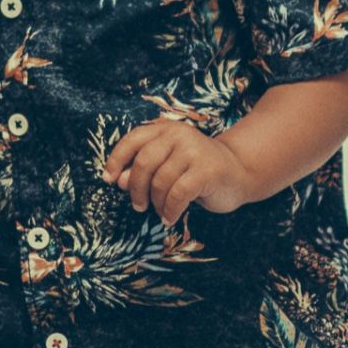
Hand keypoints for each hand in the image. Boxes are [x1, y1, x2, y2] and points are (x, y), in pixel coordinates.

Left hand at [100, 120, 253, 223]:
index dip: (116, 160)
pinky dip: (170, 210)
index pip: (132, 140)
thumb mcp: (167, 168)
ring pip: (161, 181)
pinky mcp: (208, 170)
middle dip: (137, 188)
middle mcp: (179, 135)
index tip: (108, 179)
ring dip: (156, 203)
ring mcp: (195, 150)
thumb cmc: (196, 171)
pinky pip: (178, 194)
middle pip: (144, 163)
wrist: (239, 172)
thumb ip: (143, 171)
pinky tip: (170, 217)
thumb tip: (118, 181)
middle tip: (139, 206)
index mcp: (165, 130)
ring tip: (161, 211)